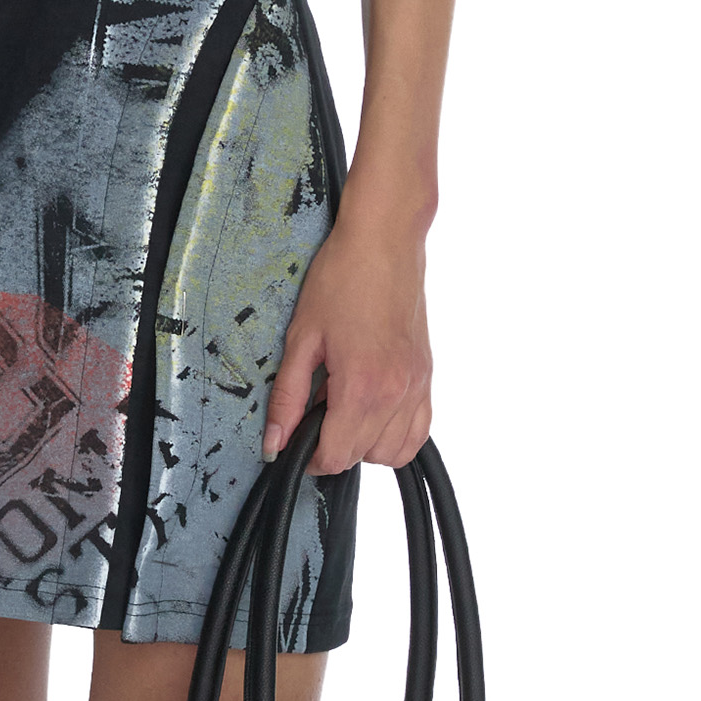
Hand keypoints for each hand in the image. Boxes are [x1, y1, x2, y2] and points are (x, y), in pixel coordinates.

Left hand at [261, 208, 431, 471]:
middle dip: (333, 446)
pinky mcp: (426, 376)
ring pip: (393, 452)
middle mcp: (397, 393)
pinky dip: (396, 435)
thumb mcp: (301, 339)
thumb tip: (275, 442)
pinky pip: (420, 431)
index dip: (310, 457)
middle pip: (362, 457)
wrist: (384, 243)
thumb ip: (287, 398)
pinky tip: (374, 413)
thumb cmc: (342, 279)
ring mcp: (417, 386)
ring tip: (344, 410)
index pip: (337, 456)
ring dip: (365, 444)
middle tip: (315, 413)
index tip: (297, 441)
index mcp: (362, 386)